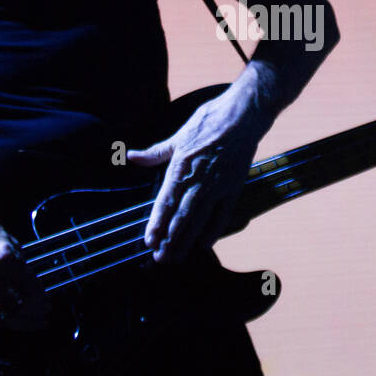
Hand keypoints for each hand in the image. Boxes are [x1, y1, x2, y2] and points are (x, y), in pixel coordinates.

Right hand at [0, 203, 50, 329]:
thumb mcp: (8, 240)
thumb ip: (20, 263)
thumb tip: (32, 283)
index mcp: (8, 259)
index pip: (31, 288)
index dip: (41, 299)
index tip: (47, 303)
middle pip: (19, 306)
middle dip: (34, 314)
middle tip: (43, 316)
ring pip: (2, 314)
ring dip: (19, 322)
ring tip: (29, 322)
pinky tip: (9, 320)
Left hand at [126, 90, 266, 262]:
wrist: (243, 116)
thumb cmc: (209, 121)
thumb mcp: (178, 136)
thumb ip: (155, 153)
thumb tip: (131, 156)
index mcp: (181, 167)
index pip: (166, 201)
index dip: (157, 223)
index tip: (148, 241)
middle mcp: (198, 180)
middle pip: (181, 216)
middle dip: (170, 239)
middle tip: (160, 259)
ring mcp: (218, 185)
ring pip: (199, 219)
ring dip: (187, 240)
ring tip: (177, 257)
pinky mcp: (234, 186)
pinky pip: (222, 214)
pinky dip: (214, 230)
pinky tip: (204, 244)